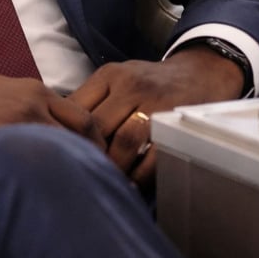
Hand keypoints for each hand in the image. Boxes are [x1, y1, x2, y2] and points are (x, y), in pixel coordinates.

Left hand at [69, 46, 245, 186]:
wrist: (201, 73)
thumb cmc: (149, 81)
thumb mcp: (117, 77)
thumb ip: (91, 98)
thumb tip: (57, 128)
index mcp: (109, 75)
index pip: (76, 106)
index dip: (65, 133)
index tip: (60, 153)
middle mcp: (130, 85)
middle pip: (97, 126)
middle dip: (87, 153)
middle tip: (79, 173)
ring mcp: (155, 104)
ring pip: (123, 142)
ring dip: (113, 167)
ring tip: (106, 181)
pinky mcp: (176, 124)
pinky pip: (153, 156)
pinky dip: (140, 175)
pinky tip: (132, 184)